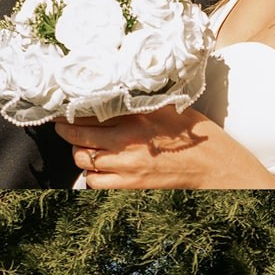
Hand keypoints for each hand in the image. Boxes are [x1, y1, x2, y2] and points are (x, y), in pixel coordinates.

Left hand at [55, 104, 269, 189]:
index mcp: (136, 120)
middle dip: (66, 134)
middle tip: (62, 127)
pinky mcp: (131, 187)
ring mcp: (127, 169)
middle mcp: (127, 145)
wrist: (213, 166)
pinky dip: (92, 177)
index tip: (60, 111)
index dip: (69, 115)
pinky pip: (97, 184)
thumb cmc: (193, 134)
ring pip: (85, 164)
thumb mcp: (167, 107)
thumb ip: (140, 100)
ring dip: (79, 156)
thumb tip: (116, 88)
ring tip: (82, 148)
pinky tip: (98, 168)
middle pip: (79, 140)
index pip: (89, 116)